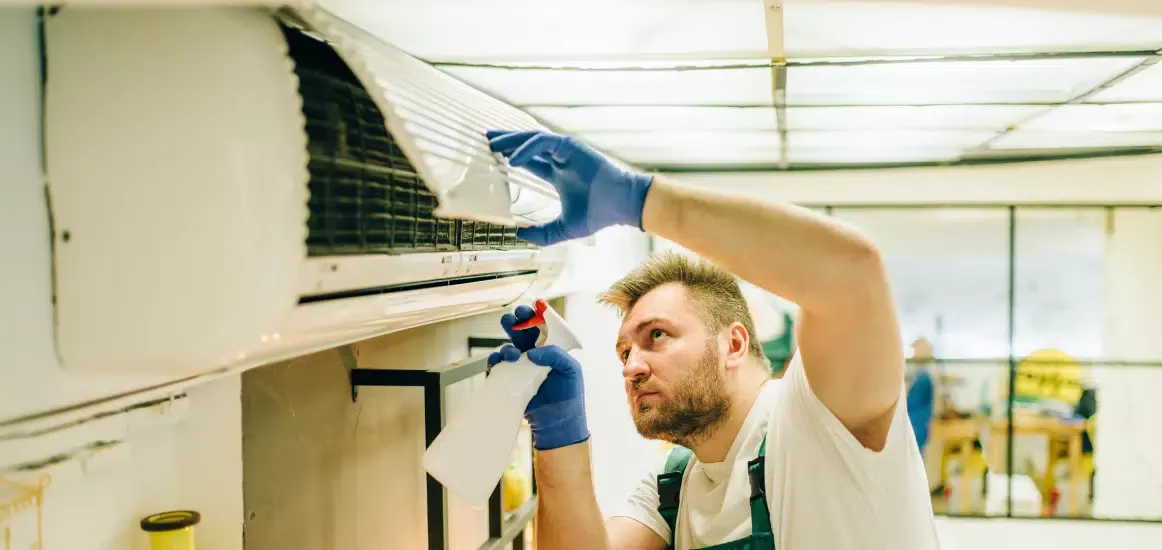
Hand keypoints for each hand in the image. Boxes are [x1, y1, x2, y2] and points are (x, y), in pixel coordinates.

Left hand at [486, 129, 653, 245]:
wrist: (621, 205)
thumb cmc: (599, 214)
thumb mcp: (564, 229)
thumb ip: (542, 233)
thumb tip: (518, 234)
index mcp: (559, 174)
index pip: (530, 160)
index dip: (512, 155)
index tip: (493, 154)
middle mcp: (561, 159)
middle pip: (528, 144)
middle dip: (507, 140)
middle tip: (486, 137)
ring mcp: (566, 151)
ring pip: (533, 139)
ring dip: (512, 140)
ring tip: (493, 143)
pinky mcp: (572, 146)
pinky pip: (544, 143)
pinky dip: (527, 149)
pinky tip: (513, 158)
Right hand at [488, 307, 587, 450]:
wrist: (558, 423)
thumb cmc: (569, 395)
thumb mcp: (570, 370)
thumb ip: (556, 355)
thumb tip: (532, 353)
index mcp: (552, 347)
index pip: (541, 325)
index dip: (533, 314)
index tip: (527, 310)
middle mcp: (535, 353)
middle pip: (521, 332)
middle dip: (515, 322)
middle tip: (512, 319)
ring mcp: (522, 366)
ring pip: (509, 347)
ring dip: (507, 345)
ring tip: (512, 354)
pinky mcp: (510, 380)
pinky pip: (498, 366)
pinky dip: (495, 360)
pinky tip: (498, 362)